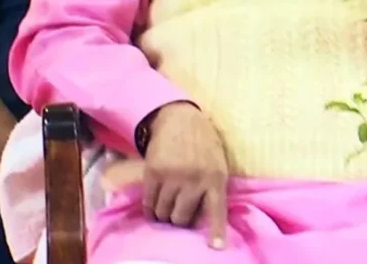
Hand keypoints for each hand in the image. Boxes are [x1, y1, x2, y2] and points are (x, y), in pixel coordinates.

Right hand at [141, 102, 228, 247]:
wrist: (180, 118)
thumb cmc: (203, 142)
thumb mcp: (217, 162)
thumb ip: (213, 185)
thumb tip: (205, 216)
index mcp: (216, 177)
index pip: (216, 210)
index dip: (216, 231)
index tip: (216, 248)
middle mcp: (195, 179)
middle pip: (182, 218)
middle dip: (179, 221)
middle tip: (177, 215)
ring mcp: (173, 176)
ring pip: (164, 212)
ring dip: (163, 215)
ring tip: (165, 210)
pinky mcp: (154, 172)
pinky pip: (149, 202)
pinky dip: (150, 208)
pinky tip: (153, 206)